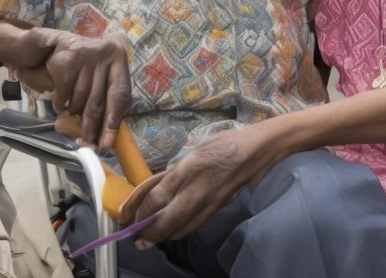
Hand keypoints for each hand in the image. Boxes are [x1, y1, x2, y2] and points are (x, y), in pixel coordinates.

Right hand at [19, 28, 131, 148]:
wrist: (56, 43)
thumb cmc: (86, 64)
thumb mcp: (101, 74)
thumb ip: (106, 97)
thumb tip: (104, 136)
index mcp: (118, 58)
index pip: (119, 94)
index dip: (113, 121)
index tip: (107, 142)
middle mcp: (104, 54)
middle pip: (99, 100)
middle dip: (92, 127)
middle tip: (87, 144)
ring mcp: (85, 57)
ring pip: (80, 99)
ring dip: (74, 116)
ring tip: (70, 122)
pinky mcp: (65, 61)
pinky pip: (64, 94)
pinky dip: (62, 106)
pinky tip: (62, 108)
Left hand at [127, 125, 279, 244]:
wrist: (254, 151)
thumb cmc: (223, 145)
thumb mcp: (194, 152)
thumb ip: (176, 171)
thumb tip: (158, 189)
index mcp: (186, 171)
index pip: (157, 199)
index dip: (140, 211)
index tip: (131, 216)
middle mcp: (196, 191)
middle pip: (167, 222)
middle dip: (150, 235)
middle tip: (139, 240)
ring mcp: (209, 203)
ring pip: (182, 229)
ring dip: (165, 235)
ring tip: (154, 236)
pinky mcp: (218, 208)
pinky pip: (195, 224)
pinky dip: (182, 229)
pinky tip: (177, 226)